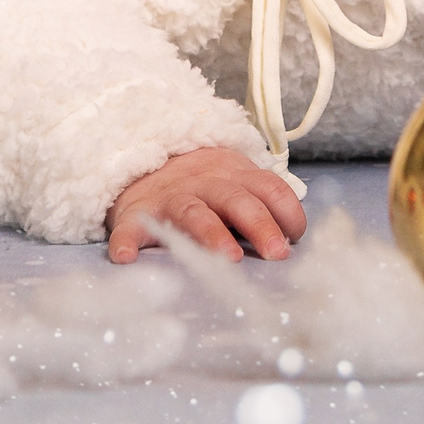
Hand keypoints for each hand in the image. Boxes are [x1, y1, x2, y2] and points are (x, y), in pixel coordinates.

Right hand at [106, 146, 306, 264]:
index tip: (296, 238)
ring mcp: (170, 199)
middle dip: (260, 225)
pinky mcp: (137, 215)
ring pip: (194, 213)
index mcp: (235, 176)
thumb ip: (261, 204)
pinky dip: (126, 242)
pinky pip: (130, 228)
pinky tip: (127, 259)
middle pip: (237, 200)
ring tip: (228, 258)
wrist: (145, 164)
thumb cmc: (203, 187)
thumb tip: (293, 241)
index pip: (270, 188)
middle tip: (277, 253)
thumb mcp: (235, 182)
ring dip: (211, 234)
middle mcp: (205, 184)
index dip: (287, 212)